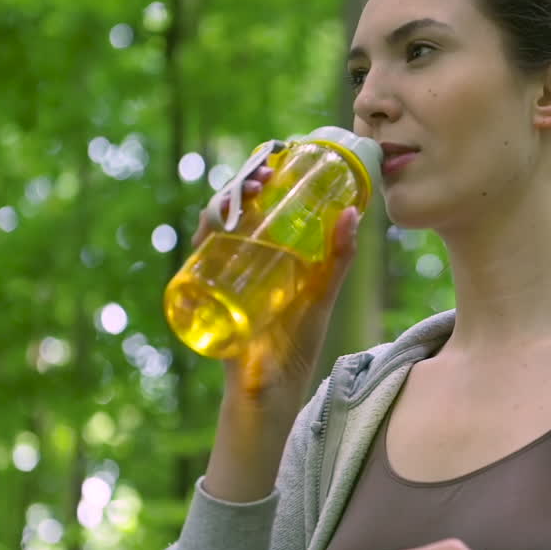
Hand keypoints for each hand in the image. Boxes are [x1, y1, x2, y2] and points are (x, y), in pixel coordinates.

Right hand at [192, 162, 363, 401]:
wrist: (271, 392)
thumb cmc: (295, 344)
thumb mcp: (322, 294)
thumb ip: (339, 258)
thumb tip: (354, 212)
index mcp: (265, 254)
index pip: (256, 204)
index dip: (261, 175)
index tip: (280, 157)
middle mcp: (237, 259)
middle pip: (232, 210)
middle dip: (243, 183)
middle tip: (266, 174)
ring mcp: (219, 276)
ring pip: (212, 228)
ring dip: (223, 202)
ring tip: (247, 193)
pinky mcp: (207, 297)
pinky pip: (196, 261)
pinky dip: (203, 238)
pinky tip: (214, 227)